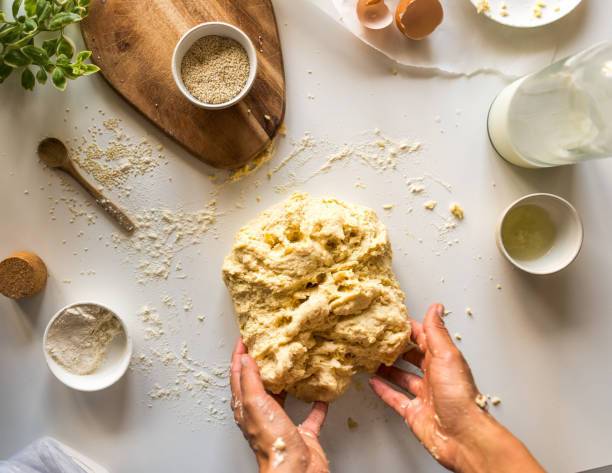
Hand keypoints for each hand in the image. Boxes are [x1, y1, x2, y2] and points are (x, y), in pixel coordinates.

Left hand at [230, 339, 329, 472]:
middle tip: (269, 344)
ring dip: (288, 382)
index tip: (245, 337)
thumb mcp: (256, 403)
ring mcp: (282, 424)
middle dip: (263, 363)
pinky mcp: (303, 434)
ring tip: (293, 363)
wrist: (295, 472)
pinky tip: (322, 394)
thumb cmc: (272, 442)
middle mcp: (263, 415)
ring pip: (284, 398)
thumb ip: (250, 380)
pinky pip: (311, 415)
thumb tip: (245, 357)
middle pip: (259, 384)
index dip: (239, 355)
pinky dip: (317, 404)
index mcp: (247, 407)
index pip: (238, 374)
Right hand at [369, 304, 544, 472]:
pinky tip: (373, 383)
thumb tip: (436, 307)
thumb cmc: (460, 398)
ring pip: (402, 377)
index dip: (409, 328)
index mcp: (443, 360)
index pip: (424, 338)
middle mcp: (434, 376)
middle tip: (379, 339)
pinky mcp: (414, 413)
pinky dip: (383, 390)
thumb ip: (437, 332)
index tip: (393, 320)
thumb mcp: (446, 356)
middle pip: (412, 357)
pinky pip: (395, 398)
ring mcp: (424, 395)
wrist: (462, 436)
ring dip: (388, 368)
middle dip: (397, 348)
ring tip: (374, 358)